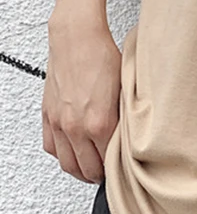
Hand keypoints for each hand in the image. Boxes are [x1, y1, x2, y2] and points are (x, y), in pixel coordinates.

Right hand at [42, 15, 121, 183]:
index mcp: (100, 122)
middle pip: (87, 169)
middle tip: (110, 173)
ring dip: (81, 171)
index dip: (119, 168)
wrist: (77, 39)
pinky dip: (62, 155)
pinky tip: (73, 153)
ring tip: (93, 169)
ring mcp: (60, 123)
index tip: (124, 169)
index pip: (109, 161)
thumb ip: (126, 117)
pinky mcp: (48, 116)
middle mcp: (76, 126)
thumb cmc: (103, 56)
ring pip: (67, 163)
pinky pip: (51, 147)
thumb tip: (131, 135)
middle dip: (100, 175)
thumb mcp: (126, 89)